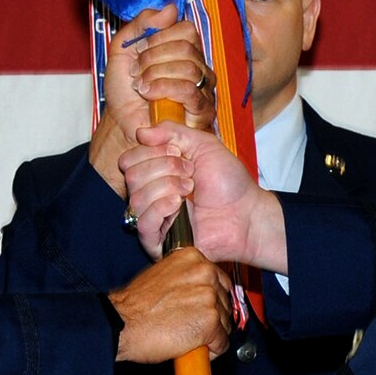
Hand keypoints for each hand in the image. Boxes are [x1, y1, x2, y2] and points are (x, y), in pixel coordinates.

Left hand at [91, 7, 217, 193]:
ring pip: (189, 67)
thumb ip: (140, 25)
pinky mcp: (203, 110)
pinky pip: (190, 90)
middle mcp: (198, 66)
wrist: (121, 124)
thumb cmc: (125, 91)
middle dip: (153, 58)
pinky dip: (164, 89)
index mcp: (183, 49)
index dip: (158, 37)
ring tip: (140, 87)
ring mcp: (203, 88)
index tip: (138, 50)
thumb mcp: (122, 50)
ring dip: (156, 75)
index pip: (186, 29)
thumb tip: (170, 8)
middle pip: (186, 46)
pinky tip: (149, 96)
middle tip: (136, 72)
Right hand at [109, 248, 234, 361]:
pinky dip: (210, 351)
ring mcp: (210, 298)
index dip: (209, 299)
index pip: (219, 280)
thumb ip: (184, 278)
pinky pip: (222, 343)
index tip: (199, 308)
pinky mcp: (211, 323)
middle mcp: (205, 273)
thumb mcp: (161, 275)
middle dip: (212, 316)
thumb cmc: (135, 305)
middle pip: (225, 302)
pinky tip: (190, 347)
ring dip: (211, 334)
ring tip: (186, 335)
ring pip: (226, 324)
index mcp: (193, 258)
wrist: (121, 323)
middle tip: (189, 324)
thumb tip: (197, 291)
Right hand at [121, 122, 285, 269]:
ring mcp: (154, 219)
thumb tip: (141, 133)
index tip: (180, 153)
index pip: (128, 159)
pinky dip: (160, 208)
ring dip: (166, 187)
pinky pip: (143, 224)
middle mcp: (150, 195)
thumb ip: (171, 131)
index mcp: (155, 173)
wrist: (246, 212)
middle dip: (163, 168)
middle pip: (130, 176)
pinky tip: (178, 204)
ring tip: (190, 189)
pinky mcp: (159, 242)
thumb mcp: (202, 144)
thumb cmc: (229, 181)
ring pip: (136, 198)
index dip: (152, 152)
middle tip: (190, 173)